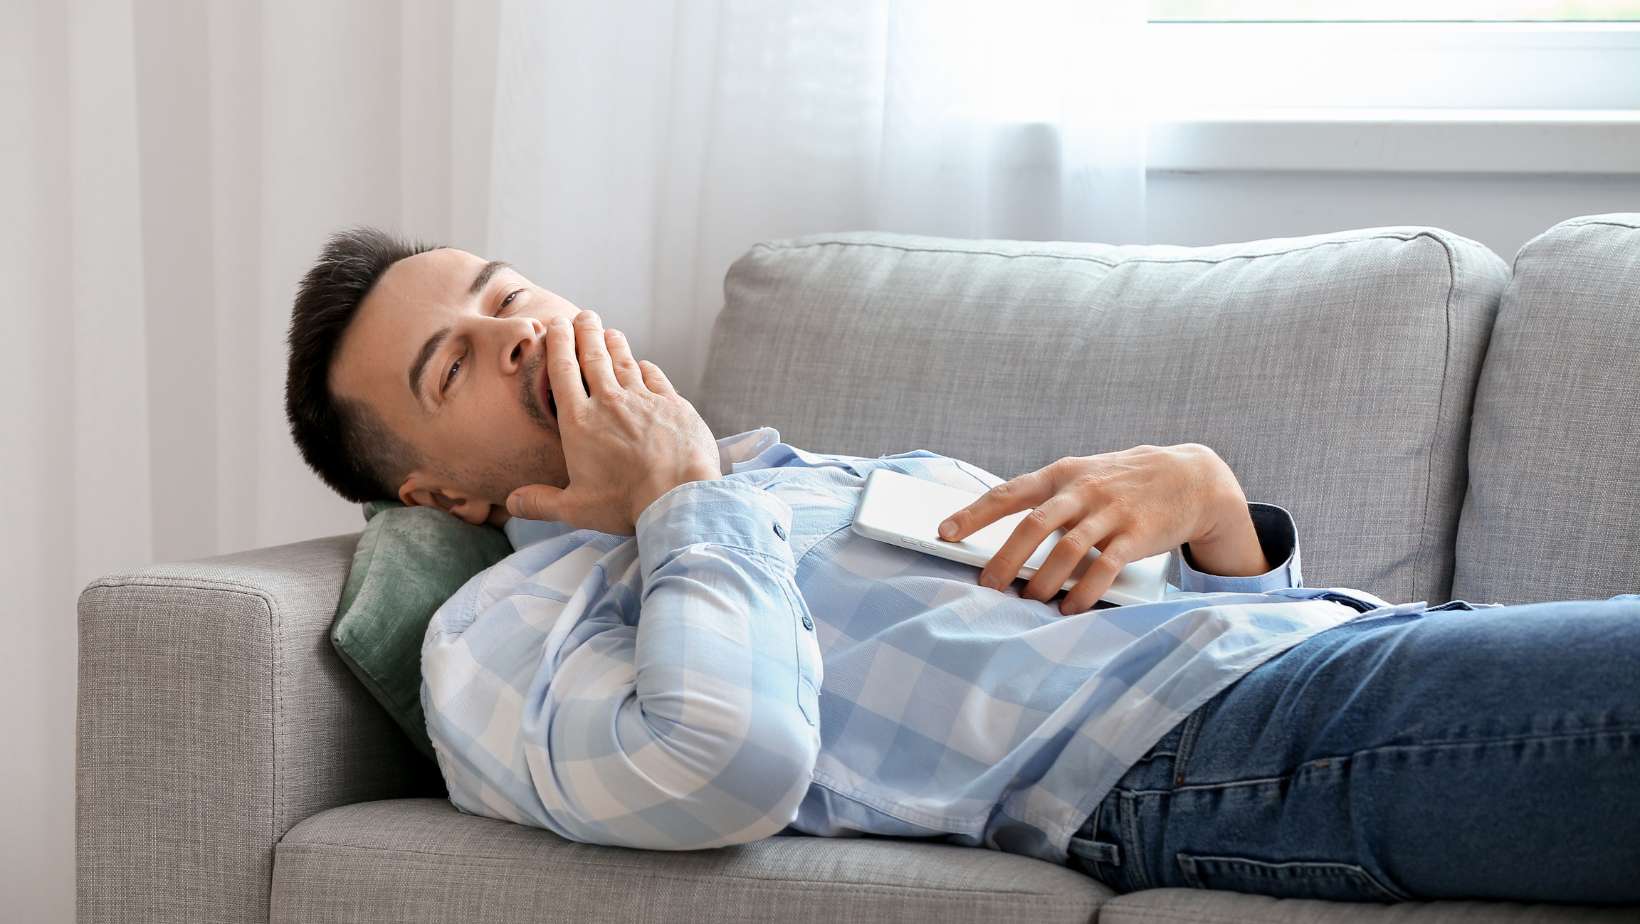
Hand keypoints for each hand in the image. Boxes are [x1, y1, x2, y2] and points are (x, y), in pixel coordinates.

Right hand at [505, 309, 720, 534]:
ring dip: (615, 344)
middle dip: (586, 332)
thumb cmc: (625, 504)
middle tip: (583, 315)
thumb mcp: (576, 508)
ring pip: (625, 362)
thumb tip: (513, 502)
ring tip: (609, 332)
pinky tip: (643, 364)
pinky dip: (646, 368)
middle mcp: (610, 402)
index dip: (558, 344)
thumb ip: (542, 502)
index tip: (556, 324)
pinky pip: (656, 378)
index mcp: (580, 422)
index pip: (564, 372)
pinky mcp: (673, 404)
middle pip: (594, 357)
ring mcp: (643, 400)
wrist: (678, 497)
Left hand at [935, 444, 1252, 613]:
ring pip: (1066, 550)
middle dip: (1005, 560)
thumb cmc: (1122, 482)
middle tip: (987, 587)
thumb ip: (1047, 500)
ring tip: (1028, 603)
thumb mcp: (1083, 476)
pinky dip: (1083, 592)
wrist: (1190, 477)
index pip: (1008, 493)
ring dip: (1043, 582)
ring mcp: (1110, 513)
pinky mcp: (1136, 535)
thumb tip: (1002, 539)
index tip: (944, 532)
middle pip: (1033, 525)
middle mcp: (1083, 491)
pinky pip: (1104, 568)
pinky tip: (1068, 609)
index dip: (974, 513)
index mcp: (1061, 475)